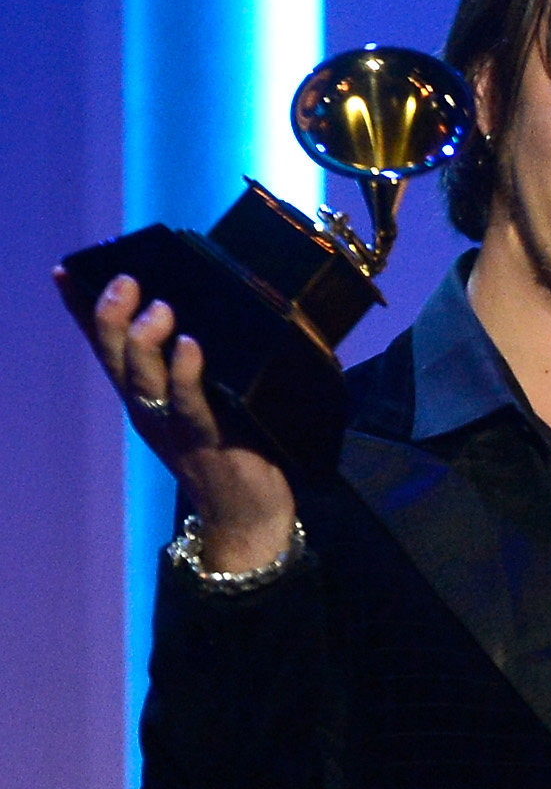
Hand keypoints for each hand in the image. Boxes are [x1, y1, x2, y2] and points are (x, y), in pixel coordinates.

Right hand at [65, 270, 297, 569]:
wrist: (247, 518)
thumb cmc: (230, 452)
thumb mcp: (205, 402)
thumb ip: (196, 367)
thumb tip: (206, 315)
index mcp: (143, 396)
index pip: (105, 347)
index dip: (82, 311)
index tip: (66, 271)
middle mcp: (147, 409)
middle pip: (115, 358)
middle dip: (112, 316)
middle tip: (126, 281)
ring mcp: (171, 426)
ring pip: (142, 379)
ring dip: (145, 340)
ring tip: (160, 308)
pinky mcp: (205, 441)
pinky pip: (189, 405)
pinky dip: (186, 374)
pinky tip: (190, 347)